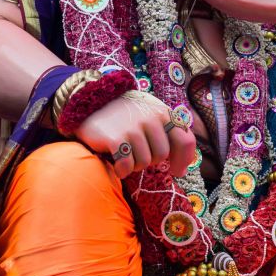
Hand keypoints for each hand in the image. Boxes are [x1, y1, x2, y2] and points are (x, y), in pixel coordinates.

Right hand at [74, 91, 195, 179]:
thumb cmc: (124, 115)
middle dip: (151, 160)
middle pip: (162, 155)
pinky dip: (121, 169)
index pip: (185, 140)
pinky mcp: (116, 139)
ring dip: (134, 164)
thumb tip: (182, 169)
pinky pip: (127, 166)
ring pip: (144, 163)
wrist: (90, 104)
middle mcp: (150, 118)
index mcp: (162, 112)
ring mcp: (133, 128)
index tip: (177, 171)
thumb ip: (168, 133)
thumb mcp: (150, 114)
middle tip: (137, 153)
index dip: (184, 159)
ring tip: (125, 153)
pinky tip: (116, 162)